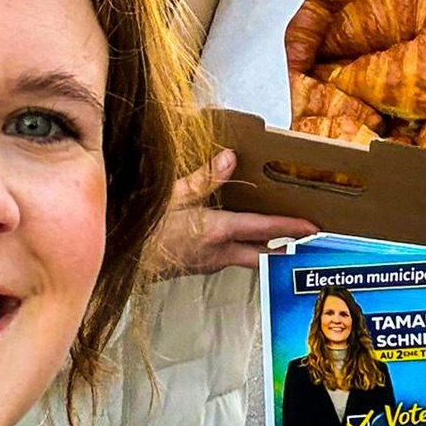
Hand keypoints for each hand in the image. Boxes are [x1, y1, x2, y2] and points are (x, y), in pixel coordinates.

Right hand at [147, 149, 316, 276]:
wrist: (114, 260)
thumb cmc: (137, 229)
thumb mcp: (169, 196)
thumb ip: (202, 178)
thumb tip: (230, 158)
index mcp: (215, 232)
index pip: (262, 230)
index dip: (289, 228)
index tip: (312, 228)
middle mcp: (216, 253)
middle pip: (260, 255)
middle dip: (284, 248)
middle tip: (306, 243)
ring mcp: (204, 264)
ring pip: (243, 258)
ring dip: (262, 250)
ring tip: (278, 241)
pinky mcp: (193, 267)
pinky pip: (225, 258)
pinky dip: (238, 249)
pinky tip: (234, 240)